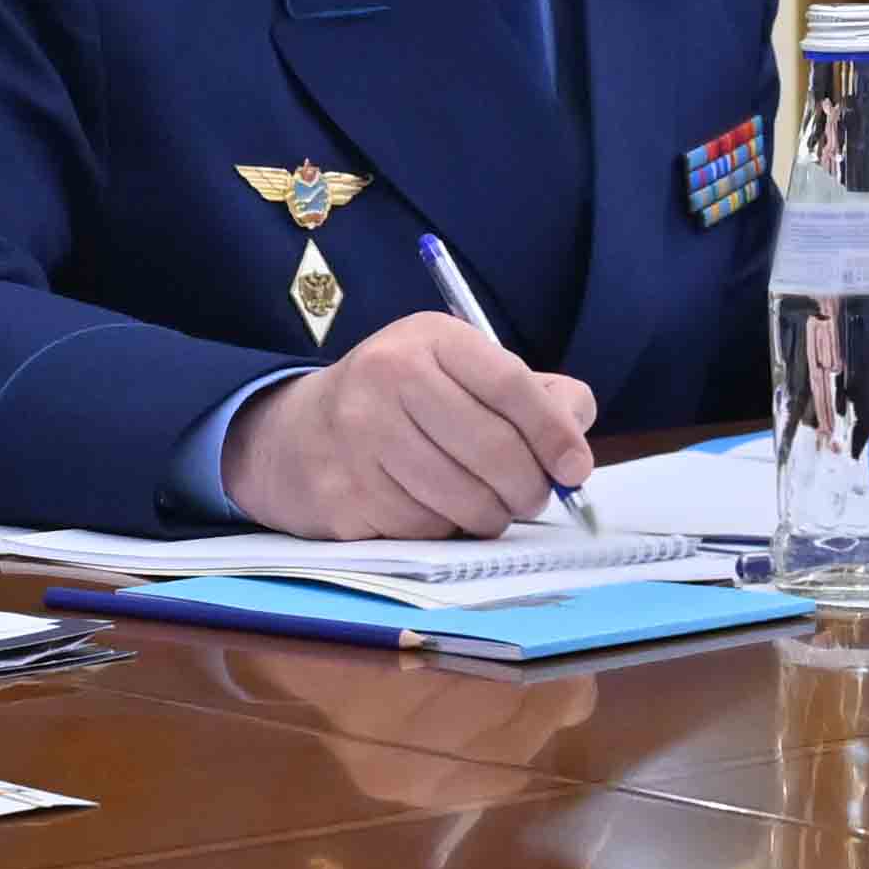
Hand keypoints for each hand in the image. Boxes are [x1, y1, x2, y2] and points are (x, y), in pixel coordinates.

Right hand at [227, 308, 600, 538]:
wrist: (294, 434)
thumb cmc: (400, 403)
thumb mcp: (458, 372)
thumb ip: (531, 393)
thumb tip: (575, 435)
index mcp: (429, 338)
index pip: (512, 385)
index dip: (554, 433)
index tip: (575, 469)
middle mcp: (388, 377)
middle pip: (494, 450)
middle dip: (529, 488)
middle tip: (532, 499)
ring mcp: (359, 437)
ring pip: (464, 498)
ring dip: (490, 515)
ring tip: (488, 506)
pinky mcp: (342, 492)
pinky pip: (424, 528)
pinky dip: (443, 529)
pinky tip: (434, 510)